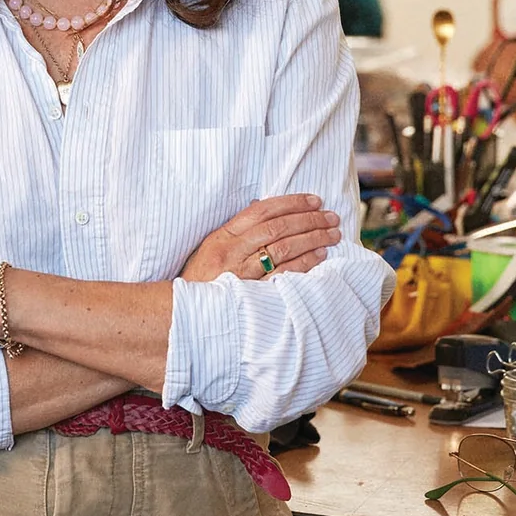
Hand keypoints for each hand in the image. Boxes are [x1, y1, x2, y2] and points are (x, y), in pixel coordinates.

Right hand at [181, 194, 342, 282]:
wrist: (184, 314)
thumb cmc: (200, 280)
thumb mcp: (211, 249)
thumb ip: (236, 231)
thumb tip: (261, 207)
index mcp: (223, 236)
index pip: (261, 210)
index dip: (291, 203)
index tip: (314, 200)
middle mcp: (231, 252)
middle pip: (277, 228)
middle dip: (308, 220)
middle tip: (331, 218)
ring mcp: (241, 273)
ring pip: (282, 249)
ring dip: (311, 239)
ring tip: (331, 235)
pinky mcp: (251, 294)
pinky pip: (282, 275)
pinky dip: (304, 263)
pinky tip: (319, 256)